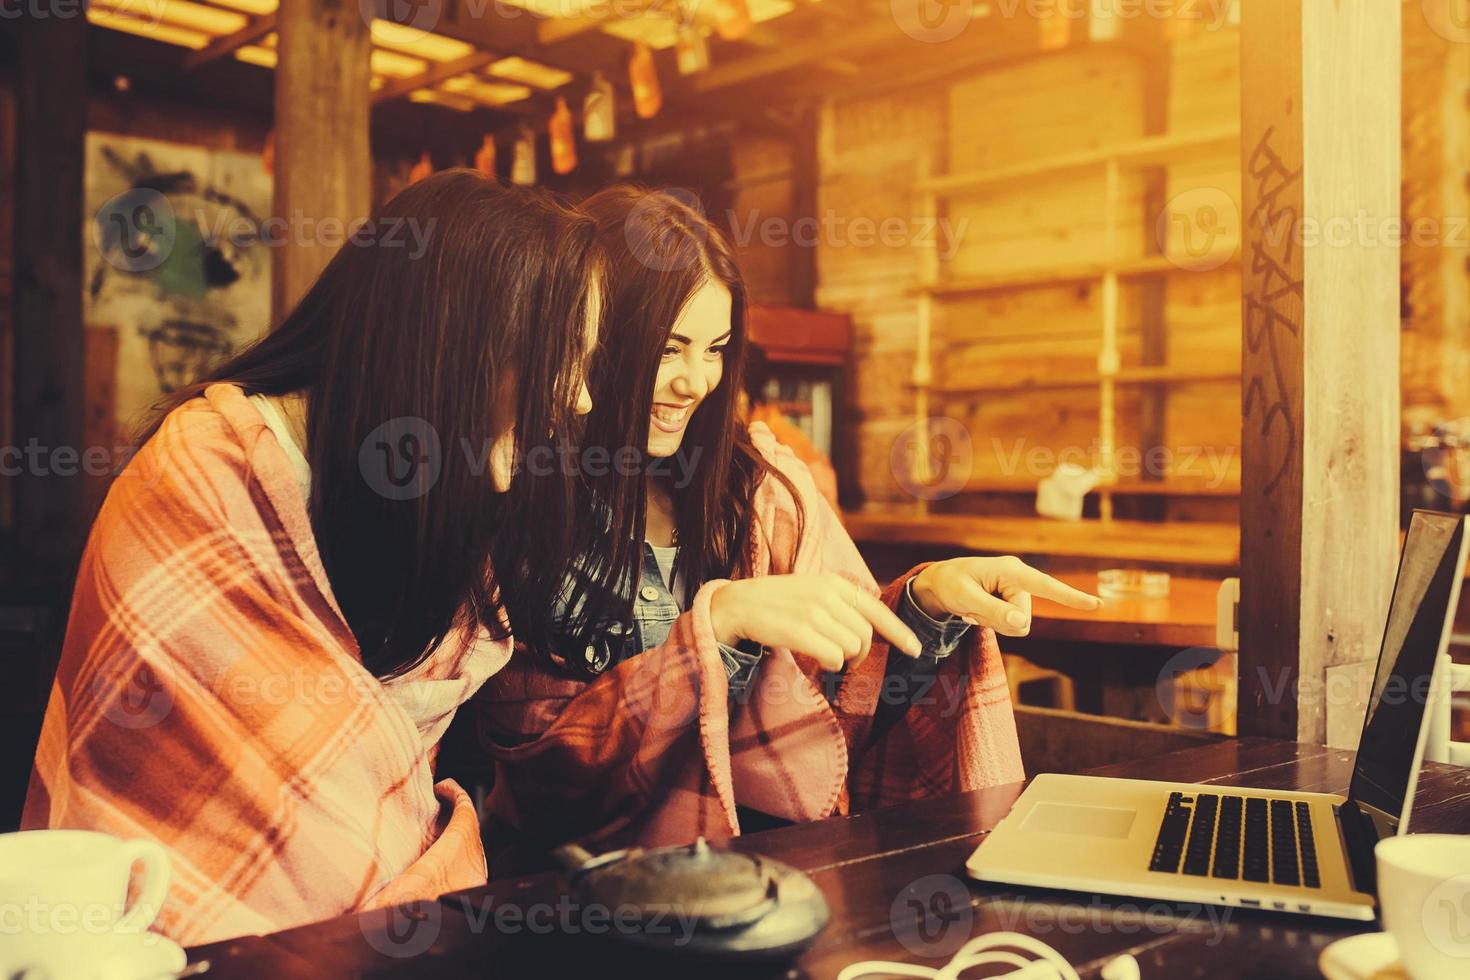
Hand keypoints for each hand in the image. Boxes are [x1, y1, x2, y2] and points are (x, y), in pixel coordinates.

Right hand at [708, 573, 922, 671]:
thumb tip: (869, 628)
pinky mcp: (800, 630)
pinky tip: (816, 660)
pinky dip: (830, 665)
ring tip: (824, 656)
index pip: (877, 609)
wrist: (736, 605)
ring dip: (842, 660)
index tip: (915, 650)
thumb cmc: (777, 604)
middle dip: (860, 655)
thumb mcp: (812, 591)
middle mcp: (828, 594)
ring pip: (851, 648)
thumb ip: (840, 603)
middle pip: (865, 636)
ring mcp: (814, 612)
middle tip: (846, 661)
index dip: (899, 633)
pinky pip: (833, 657)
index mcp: (834, 583)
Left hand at [909, 556, 1101, 636]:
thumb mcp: (965, 598)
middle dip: (1000, 621)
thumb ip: (994, 611)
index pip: (1046, 586)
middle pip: (1023, 618)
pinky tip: (981, 610)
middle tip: (974, 608)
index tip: (1097, 604)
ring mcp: (1018, 590)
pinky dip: (995, 623)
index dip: (1071, 597)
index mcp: (1011, 570)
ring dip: (996, 623)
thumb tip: (1023, 624)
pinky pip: (1013, 625)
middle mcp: (1019, 578)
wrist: (940, 583)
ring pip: (1019, 625)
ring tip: (977, 606)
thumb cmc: (950, 585)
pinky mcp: (1014, 601)